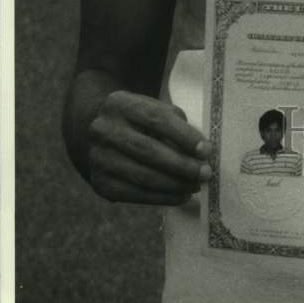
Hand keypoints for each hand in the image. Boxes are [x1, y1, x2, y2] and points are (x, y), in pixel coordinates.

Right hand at [87, 90, 211, 205]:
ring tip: (196, 186)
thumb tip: (201, 152)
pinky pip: (135, 195)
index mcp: (121, 104)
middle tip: (205, 174)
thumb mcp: (153, 108)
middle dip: (182, 165)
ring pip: (142, 176)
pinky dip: (162, 198)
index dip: (184, 136)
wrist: (96, 131)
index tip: (207, 150)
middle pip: (148, 151)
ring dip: (175, 185)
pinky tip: (180, 196)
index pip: (157, 120)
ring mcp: (99, 158)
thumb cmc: (138, 119)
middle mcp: (104, 130)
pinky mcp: (100, 183)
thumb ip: (175, 124)